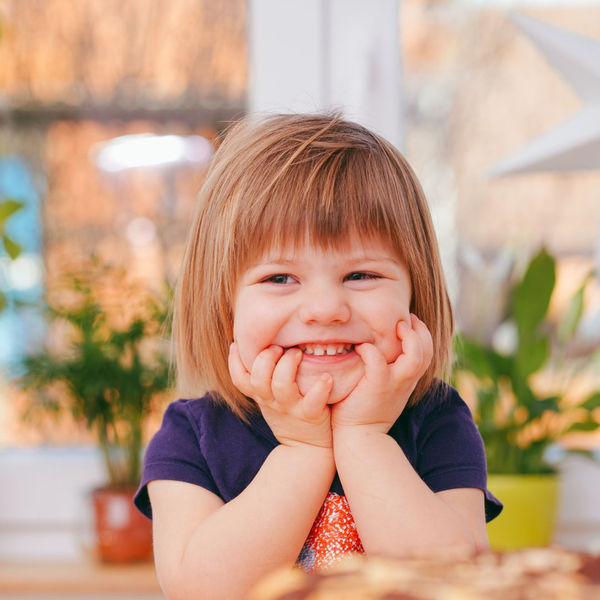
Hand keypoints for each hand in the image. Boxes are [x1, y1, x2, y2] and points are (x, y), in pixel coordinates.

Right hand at [229, 343, 333, 448]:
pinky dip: (320, 387)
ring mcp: (290, 409)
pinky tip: (326, 377)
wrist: (307, 450)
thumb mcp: (270, 400)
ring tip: (298, 353)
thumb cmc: (289, 416)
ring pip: (281, 386)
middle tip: (279, 347)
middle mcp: (272, 402)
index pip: (239, 379)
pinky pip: (313, 401)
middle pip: (258, 379)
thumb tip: (260, 347)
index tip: (236, 344)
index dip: (234, 362)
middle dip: (266, 358)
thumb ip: (264, 379)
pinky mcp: (310, 415)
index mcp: (261, 396)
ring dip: (288, 365)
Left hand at [330, 314, 432, 434]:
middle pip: (427, 351)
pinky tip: (361, 347)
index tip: (409, 322)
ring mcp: (393, 384)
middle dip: (420, 330)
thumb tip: (376, 349)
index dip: (422, 334)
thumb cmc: (364, 411)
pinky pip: (377, 360)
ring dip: (408, 337)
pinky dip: (370, 350)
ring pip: (415, 356)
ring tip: (395, 327)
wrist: (359, 438)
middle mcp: (405, 381)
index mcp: (407, 380)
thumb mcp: (382, 389)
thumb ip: (386, 371)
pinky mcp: (376, 386)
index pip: (426, 352)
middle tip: (406, 319)